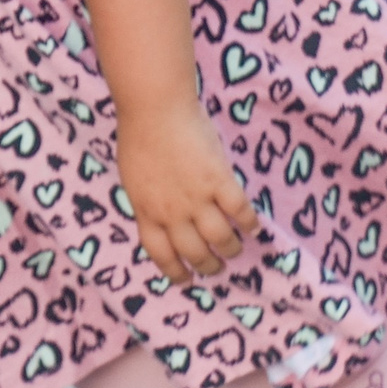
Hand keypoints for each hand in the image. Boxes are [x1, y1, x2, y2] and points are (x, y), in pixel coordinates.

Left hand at [116, 104, 262, 283]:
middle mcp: (171, 212)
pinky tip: (252, 226)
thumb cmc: (139, 136)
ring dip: (231, 248)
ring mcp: (196, 197)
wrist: (155, 108)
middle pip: (194, 253)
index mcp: (145, 211)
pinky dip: (249, 223)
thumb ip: (148, 202)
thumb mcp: (134, 179)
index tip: (186, 279)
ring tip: (236, 248)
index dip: (175, 272)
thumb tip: (163, 221)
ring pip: (221, 239)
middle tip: (217, 268)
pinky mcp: (219, 180)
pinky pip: (240, 212)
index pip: (161, 254)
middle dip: (209, 266)